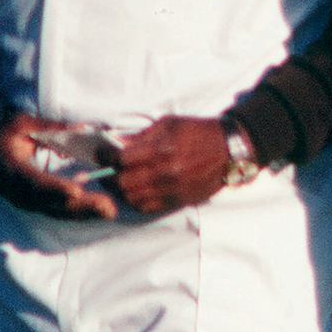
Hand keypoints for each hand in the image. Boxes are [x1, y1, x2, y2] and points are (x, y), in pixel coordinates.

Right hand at [0, 114, 119, 219]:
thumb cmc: (2, 136)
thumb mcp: (21, 124)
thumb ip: (50, 126)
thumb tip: (83, 127)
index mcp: (13, 170)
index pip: (36, 183)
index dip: (56, 188)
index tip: (76, 192)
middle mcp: (20, 193)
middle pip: (52, 204)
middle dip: (81, 207)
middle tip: (108, 208)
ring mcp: (28, 203)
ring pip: (59, 212)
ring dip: (85, 214)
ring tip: (110, 212)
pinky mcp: (37, 206)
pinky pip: (60, 212)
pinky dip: (81, 214)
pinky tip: (102, 211)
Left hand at [111, 115, 228, 216]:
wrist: (228, 150)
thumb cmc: (198, 132)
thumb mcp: (169, 124)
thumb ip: (142, 135)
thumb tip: (118, 142)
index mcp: (161, 149)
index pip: (121, 159)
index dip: (108, 157)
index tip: (103, 155)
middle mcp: (164, 172)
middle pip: (123, 182)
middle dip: (112, 176)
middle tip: (110, 171)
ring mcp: (171, 189)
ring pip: (132, 198)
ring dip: (124, 190)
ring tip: (123, 182)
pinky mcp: (178, 200)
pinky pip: (147, 208)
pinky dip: (137, 201)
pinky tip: (138, 192)